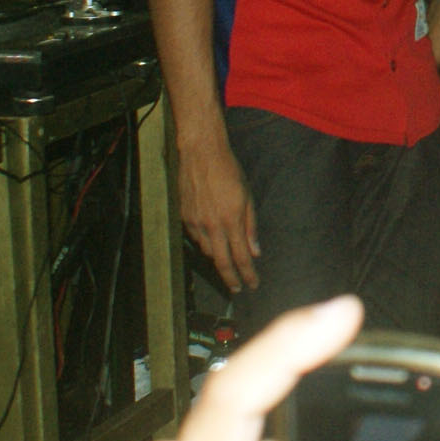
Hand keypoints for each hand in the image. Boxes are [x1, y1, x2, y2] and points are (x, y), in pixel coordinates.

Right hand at [178, 130, 261, 296]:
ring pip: (207, 250)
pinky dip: (205, 242)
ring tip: (226, 260)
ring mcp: (195, 222)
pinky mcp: (184, 217)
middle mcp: (212, 225)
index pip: (241, 257)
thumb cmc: (228, 171)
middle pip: (221, 262)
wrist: (201, 153)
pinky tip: (211, 239)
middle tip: (238, 288)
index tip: (252, 284)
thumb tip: (255, 251)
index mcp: (231, 220)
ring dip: (218, 257)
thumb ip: (251, 226)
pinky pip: (195, 237)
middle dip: (231, 279)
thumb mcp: (247, 196)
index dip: (248, 274)